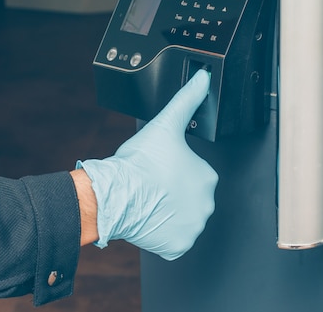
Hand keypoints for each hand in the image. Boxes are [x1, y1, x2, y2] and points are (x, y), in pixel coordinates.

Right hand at [78, 70, 217, 259]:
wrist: (115, 194)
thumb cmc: (138, 163)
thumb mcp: (166, 123)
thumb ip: (187, 99)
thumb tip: (203, 78)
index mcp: (207, 177)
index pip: (195, 174)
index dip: (175, 171)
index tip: (160, 170)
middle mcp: (206, 204)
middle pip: (190, 197)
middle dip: (174, 193)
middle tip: (154, 185)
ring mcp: (193, 227)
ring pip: (182, 218)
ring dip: (169, 212)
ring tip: (150, 199)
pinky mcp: (178, 245)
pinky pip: (173, 239)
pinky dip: (163, 233)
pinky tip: (151, 218)